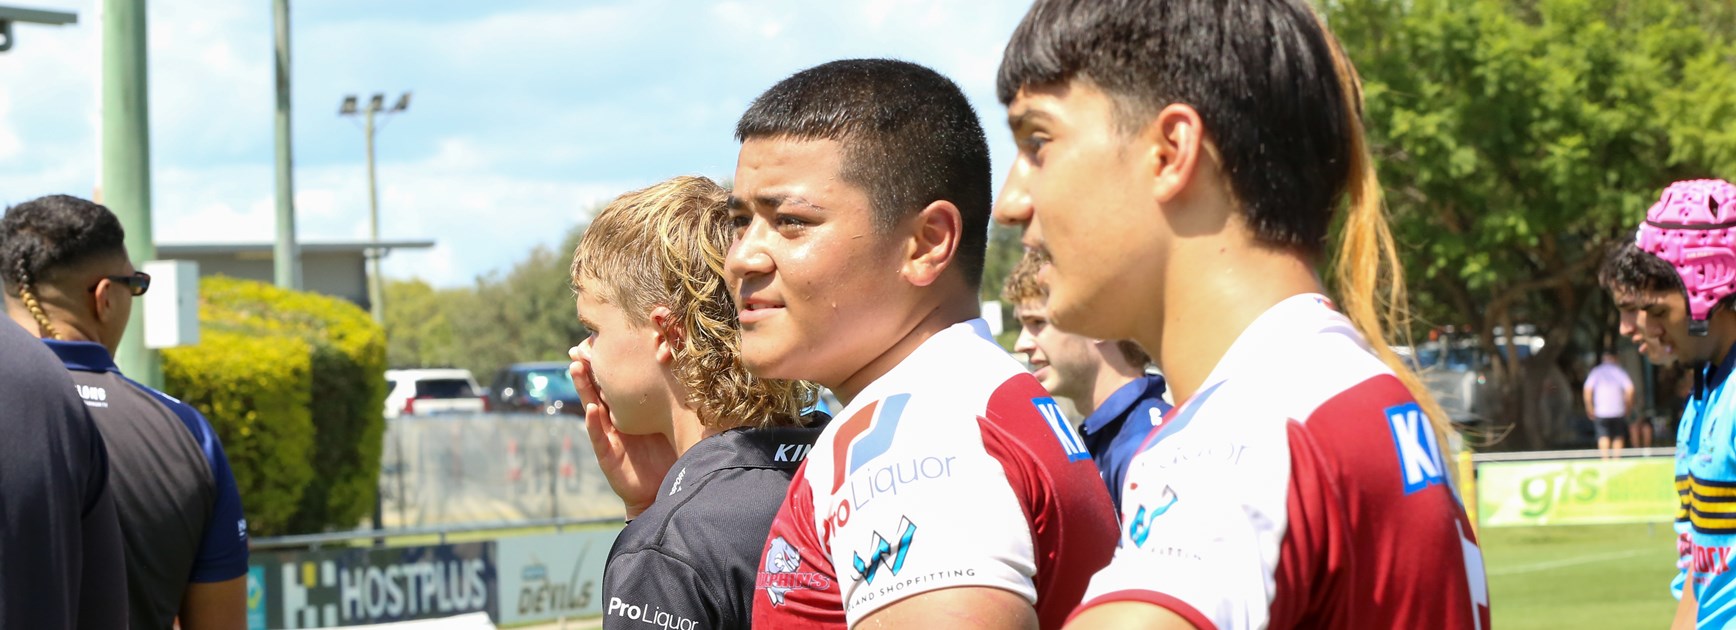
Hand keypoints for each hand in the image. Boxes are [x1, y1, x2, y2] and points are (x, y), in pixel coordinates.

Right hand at [570, 345, 677, 519]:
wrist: (666, 489)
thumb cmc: (670, 454)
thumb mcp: (670, 421)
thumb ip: (672, 399)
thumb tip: (688, 367)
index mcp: (630, 410)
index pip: (616, 382)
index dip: (607, 363)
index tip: (601, 339)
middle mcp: (616, 421)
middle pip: (599, 389)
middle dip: (588, 369)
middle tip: (579, 348)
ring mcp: (610, 437)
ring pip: (592, 407)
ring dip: (584, 388)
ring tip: (576, 368)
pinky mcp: (608, 456)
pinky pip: (599, 436)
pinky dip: (593, 422)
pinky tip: (590, 408)